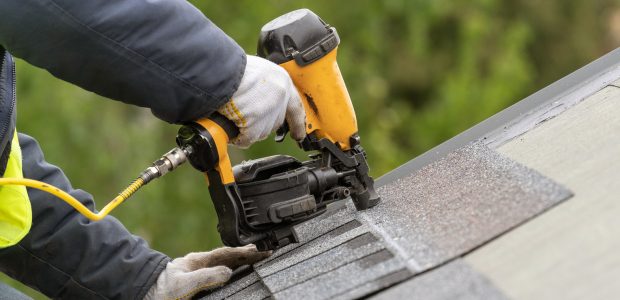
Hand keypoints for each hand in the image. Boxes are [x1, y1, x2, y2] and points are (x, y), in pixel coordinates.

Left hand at [144, 244, 270, 299]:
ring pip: (224, 262)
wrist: (142, 293)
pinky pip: (218, 270)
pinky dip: (230, 267)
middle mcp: (199, 264)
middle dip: (247, 253)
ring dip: (240, 260)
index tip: (262, 251)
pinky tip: (232, 271)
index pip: (228, 254)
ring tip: (254, 258)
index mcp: (198, 261)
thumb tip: (228, 272)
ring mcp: (197, 271)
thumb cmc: (159, 290)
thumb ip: (206, 277)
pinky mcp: (194, 280)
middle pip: (228, 256)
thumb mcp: (184, 285)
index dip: (246, 253)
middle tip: (264, 251)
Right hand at [218, 55, 305, 147]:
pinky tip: (230, 125)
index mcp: (282, 82)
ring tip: (233, 112)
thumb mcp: (259, 70)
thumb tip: (261, 97)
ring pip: (261, 132)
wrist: (221, 71)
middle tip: (245, 114)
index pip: (296, 108)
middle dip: (261, 122)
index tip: (299, 134)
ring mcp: (268, 114)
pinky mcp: (255, 126)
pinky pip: (247, 139)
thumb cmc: (234, 68)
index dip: (297, 122)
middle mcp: (280, 99)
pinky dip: (238, 136)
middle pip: (275, 122)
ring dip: (247, 128)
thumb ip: (266, 85)